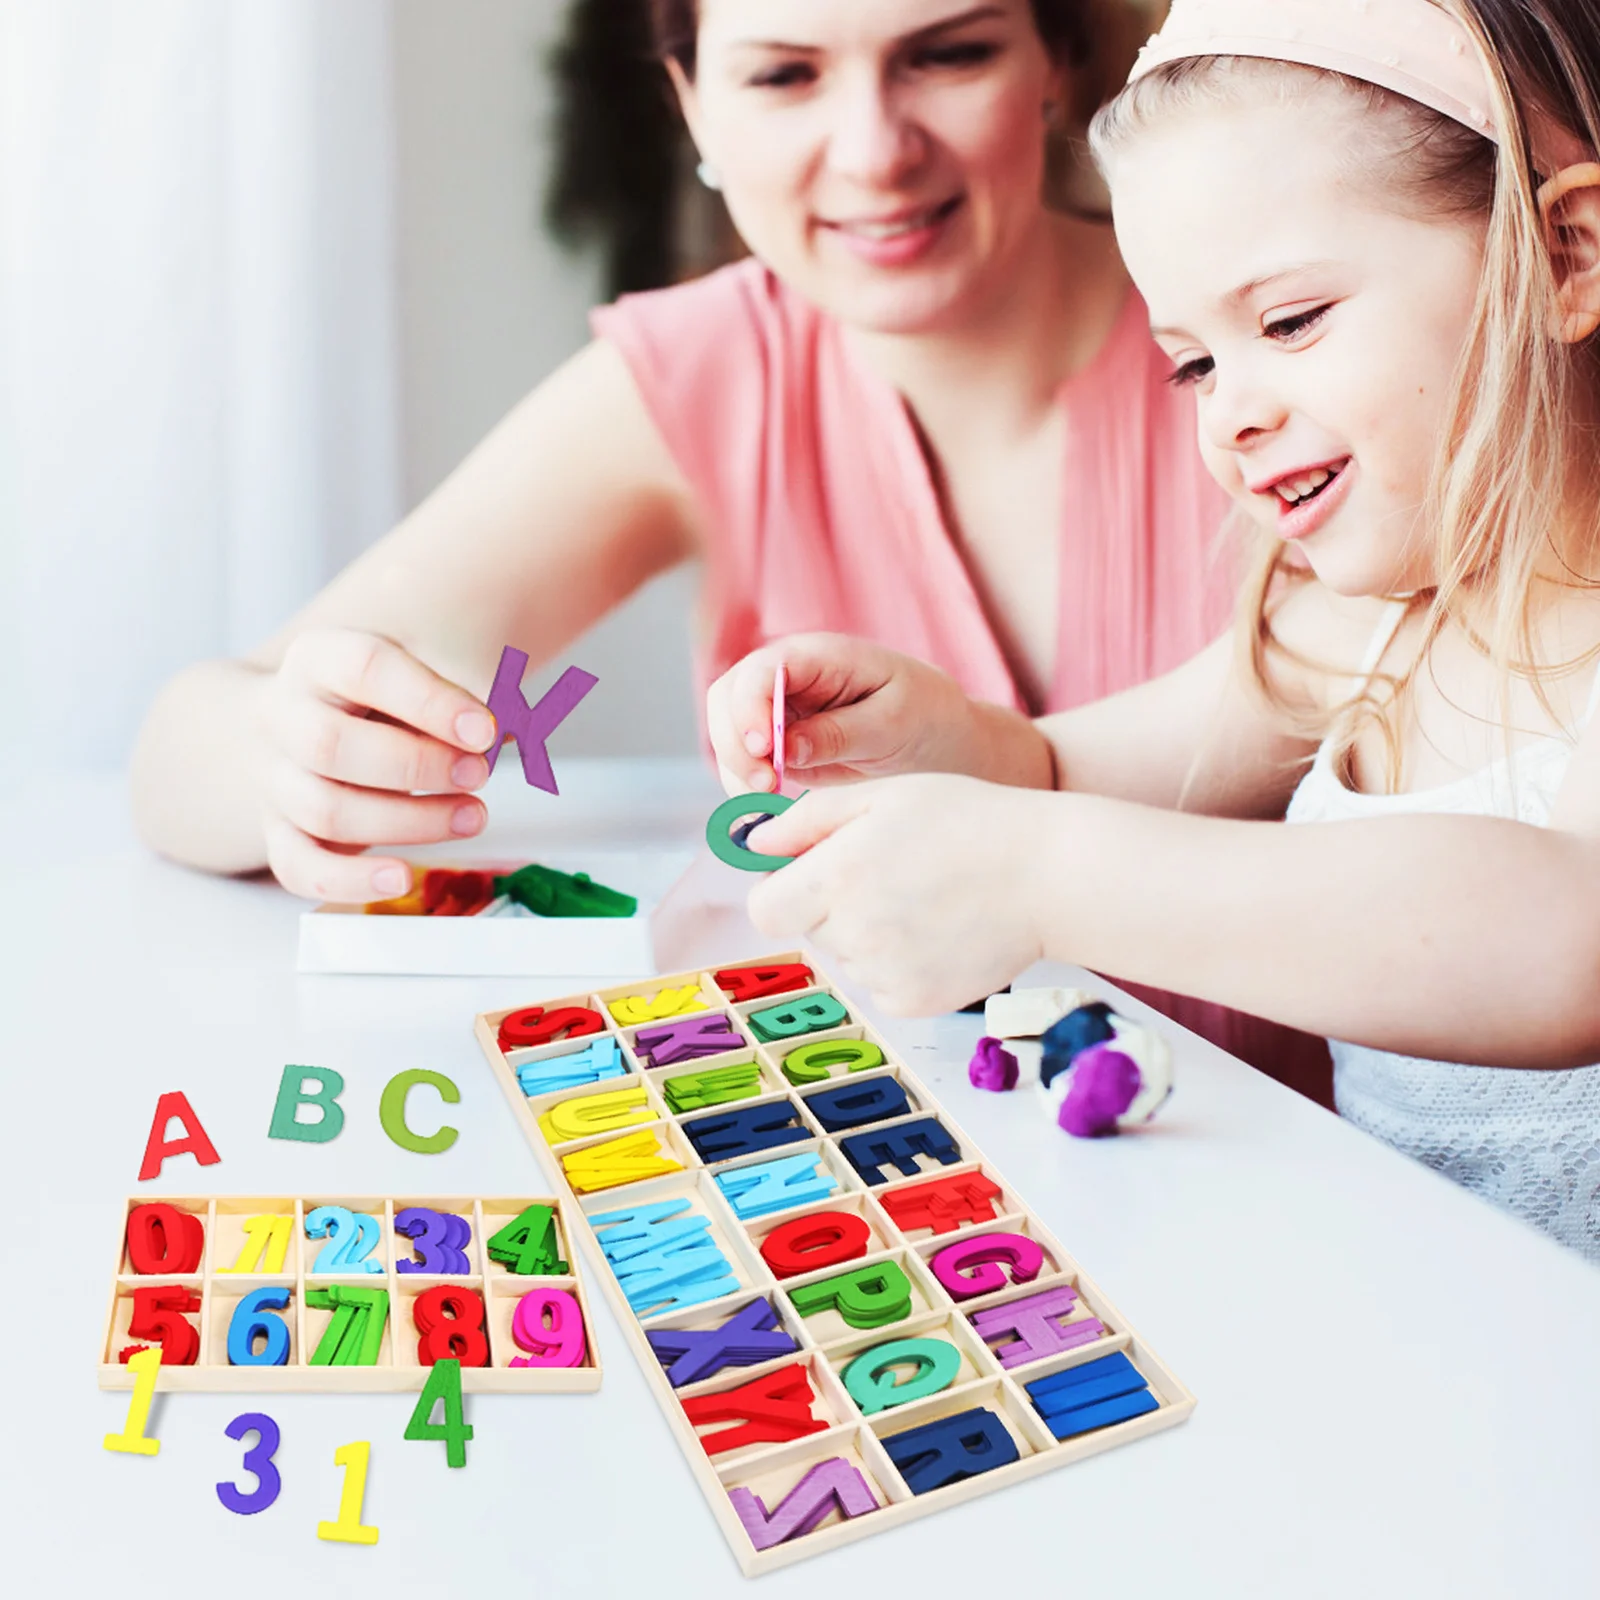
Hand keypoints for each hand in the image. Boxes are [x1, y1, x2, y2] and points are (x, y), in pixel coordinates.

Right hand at [253, 628, 497, 901]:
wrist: (304, 718)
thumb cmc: (381, 695)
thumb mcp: (422, 669)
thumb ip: (464, 693)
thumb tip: (513, 732)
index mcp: (318, 658)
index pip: (365, 669)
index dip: (429, 702)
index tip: (487, 730)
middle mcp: (282, 715)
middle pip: (330, 745)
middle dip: (416, 766)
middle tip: (478, 773)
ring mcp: (274, 777)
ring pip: (324, 810)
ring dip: (409, 822)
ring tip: (474, 816)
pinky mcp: (279, 830)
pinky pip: (300, 866)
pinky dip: (352, 880)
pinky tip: (403, 878)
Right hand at [705, 634, 985, 795]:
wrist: (940, 736)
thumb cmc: (925, 715)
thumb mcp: (891, 724)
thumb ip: (838, 734)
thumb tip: (785, 749)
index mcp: (818, 655)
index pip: (762, 671)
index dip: (750, 709)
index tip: (764, 752)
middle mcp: (787, 676)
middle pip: (728, 697)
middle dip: (735, 744)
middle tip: (764, 789)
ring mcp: (777, 708)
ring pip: (727, 730)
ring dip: (735, 768)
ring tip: (766, 803)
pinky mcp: (778, 741)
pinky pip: (744, 759)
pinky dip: (745, 784)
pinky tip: (765, 810)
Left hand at [744, 775, 1055, 1013]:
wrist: (1048, 874)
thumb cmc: (967, 820)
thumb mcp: (882, 795)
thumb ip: (806, 820)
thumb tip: (752, 845)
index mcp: (835, 877)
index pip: (765, 909)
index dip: (780, 890)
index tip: (809, 874)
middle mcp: (853, 933)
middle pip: (809, 930)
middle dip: (831, 904)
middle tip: (890, 873)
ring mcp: (884, 974)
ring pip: (847, 957)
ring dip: (868, 933)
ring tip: (926, 897)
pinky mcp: (914, 1002)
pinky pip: (881, 984)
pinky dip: (900, 963)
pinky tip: (940, 929)